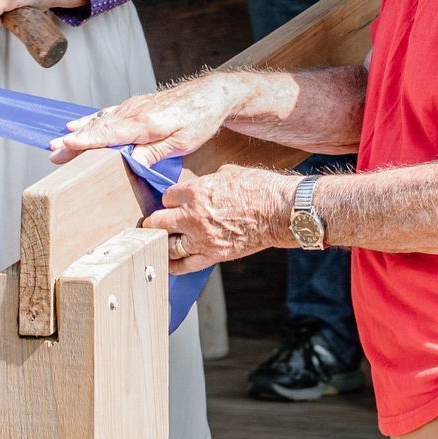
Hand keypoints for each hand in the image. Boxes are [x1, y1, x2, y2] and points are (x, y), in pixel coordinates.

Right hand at [50, 72, 247, 167]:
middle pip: (98, 128)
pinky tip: (78, 124)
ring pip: (100, 120)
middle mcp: (135, 112)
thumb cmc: (200, 119)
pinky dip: (91, 120)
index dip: (86, 140)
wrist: (211, 94)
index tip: (65, 145)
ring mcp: (133, 107)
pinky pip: (108, 113)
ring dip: (78, 132)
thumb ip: (157, 151)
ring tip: (57, 144)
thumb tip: (132, 160)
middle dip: (74, 141)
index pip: (109, 133)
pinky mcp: (136, 105)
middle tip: (52, 153)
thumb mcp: (185, 141)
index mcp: (145, 123)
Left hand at [142, 165, 294, 272]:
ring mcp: (202, 239)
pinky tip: (168, 262)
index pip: (166, 197)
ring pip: (166, 245)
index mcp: (196, 192)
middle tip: (157, 222)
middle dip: (156, 221)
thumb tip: (200, 185)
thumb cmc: (260, 188)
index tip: (175, 202)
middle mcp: (194, 216)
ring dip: (163, 242)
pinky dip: (173, 265)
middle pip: (157, 222)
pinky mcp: (213, 255)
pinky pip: (184, 265)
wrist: (281, 212)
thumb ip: (207, 182)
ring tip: (161, 241)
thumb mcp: (228, 173)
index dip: (170, 200)